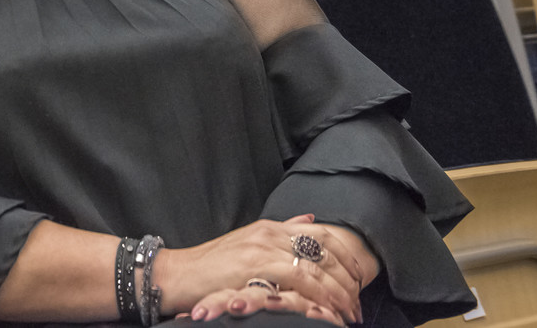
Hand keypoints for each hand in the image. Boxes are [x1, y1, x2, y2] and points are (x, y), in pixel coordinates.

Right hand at [152, 215, 367, 323]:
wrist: (176, 276)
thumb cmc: (210, 267)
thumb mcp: (247, 242)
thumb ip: (280, 232)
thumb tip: (309, 220)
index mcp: (270, 227)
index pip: (324, 235)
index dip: (347, 258)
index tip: (359, 282)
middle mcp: (269, 234)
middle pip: (326, 252)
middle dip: (348, 282)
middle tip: (357, 306)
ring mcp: (262, 249)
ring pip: (317, 268)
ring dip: (339, 295)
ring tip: (347, 315)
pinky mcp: (255, 267)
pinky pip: (300, 280)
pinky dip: (319, 298)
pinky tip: (327, 312)